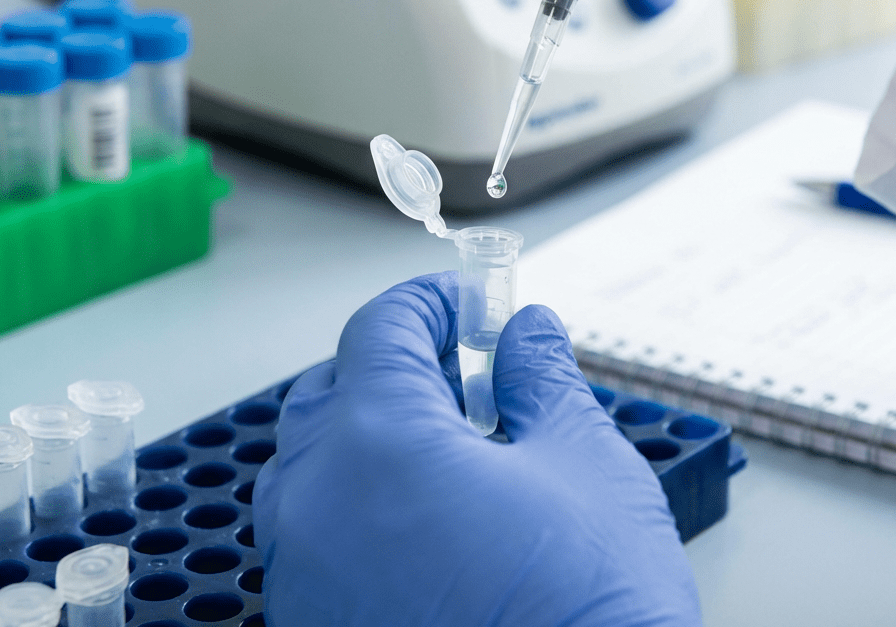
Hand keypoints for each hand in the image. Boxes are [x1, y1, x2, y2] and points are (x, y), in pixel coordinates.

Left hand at [253, 272, 700, 626]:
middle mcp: (318, 507)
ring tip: (452, 446)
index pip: (380, 331)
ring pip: (312, 467)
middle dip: (396, 365)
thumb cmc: (591, 613)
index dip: (430, 303)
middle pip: (333, 391)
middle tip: (467, 372)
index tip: (470, 304)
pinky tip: (428, 518)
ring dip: (370, 433)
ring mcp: (303, 577)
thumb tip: (528, 332)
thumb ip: (543, 379)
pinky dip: (357, 502)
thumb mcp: (585, 465)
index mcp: (380, 446)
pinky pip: (314, 536)